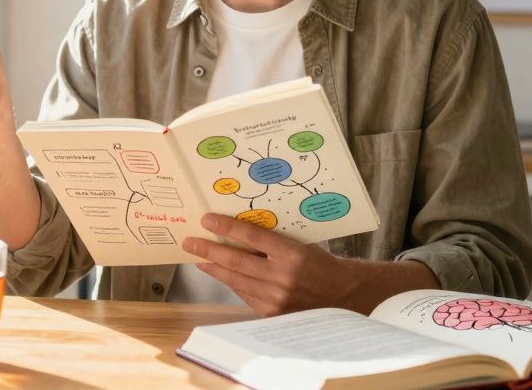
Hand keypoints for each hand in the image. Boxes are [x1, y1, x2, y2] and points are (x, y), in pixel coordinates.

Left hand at [182, 213, 353, 316]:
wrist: (342, 295)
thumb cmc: (319, 264)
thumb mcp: (300, 244)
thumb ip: (271, 242)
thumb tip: (236, 233)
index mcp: (292, 254)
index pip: (252, 236)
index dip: (226, 227)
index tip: (207, 220)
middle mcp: (283, 277)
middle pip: (236, 260)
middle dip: (208, 250)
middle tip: (189, 242)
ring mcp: (276, 298)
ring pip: (235, 279)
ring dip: (213, 268)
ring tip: (198, 258)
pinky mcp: (272, 313)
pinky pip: (244, 294)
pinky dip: (230, 282)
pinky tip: (219, 273)